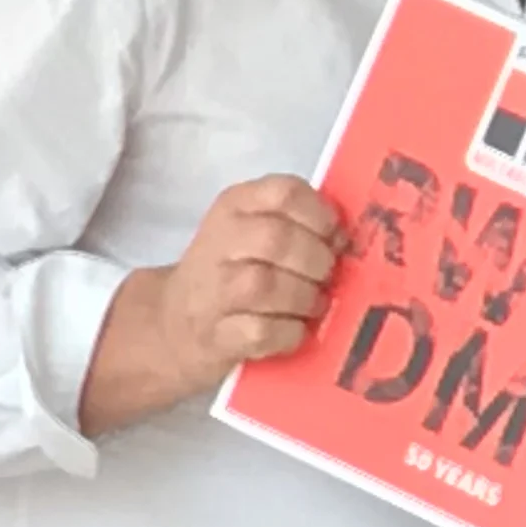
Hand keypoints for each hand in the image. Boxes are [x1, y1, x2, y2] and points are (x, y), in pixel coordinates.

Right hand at [147, 174, 342, 383]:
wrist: (175, 323)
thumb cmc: (234, 272)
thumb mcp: (255, 231)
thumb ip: (298, 224)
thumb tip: (350, 240)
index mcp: (235, 206)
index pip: (284, 192)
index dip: (321, 215)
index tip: (336, 238)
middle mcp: (219, 242)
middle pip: (278, 239)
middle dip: (317, 261)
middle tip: (327, 277)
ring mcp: (212, 290)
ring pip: (265, 285)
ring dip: (305, 298)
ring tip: (314, 305)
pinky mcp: (215, 335)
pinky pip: (261, 332)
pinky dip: (289, 333)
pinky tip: (295, 330)